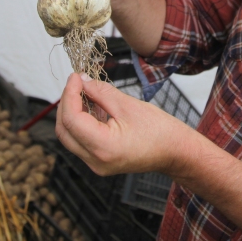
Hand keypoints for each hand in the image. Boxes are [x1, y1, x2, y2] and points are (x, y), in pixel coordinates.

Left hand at [56, 73, 241, 240]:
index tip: (75, 76)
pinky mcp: (99, 161)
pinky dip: (81, 122)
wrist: (176, 152)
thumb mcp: (128, 105)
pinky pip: (81, 141)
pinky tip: (92, 106)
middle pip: (64, 130)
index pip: (71, 120)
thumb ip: (100, 92)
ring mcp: (96, 164)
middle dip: (66, 104)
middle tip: (76, 82)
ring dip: (72, 113)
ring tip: (85, 92)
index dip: (69, 94)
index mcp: (103, 148)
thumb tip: (81, 81)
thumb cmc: (160, 130)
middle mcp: (95, 161)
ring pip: (70, 136)